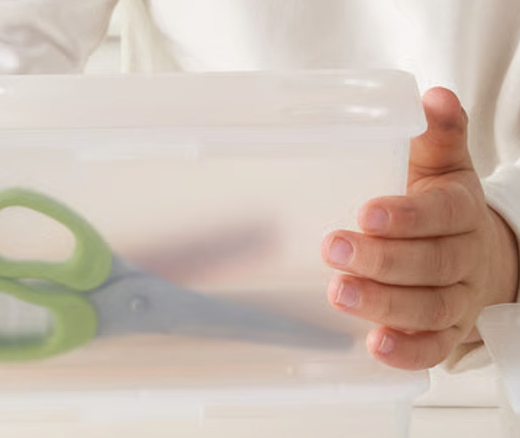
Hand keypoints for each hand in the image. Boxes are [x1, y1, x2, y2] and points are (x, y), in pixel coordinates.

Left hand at [322, 87, 518, 369]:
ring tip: (341, 295)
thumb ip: (436, 136)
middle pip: (432, 264)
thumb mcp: (441, 167)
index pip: (443, 214)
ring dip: (386, 304)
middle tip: (333, 249)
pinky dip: (407, 352)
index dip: (408, 216)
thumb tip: (431, 97)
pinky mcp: (446, 333)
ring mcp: (458, 301)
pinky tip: (374, 346)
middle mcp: (464, 259)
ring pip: (430, 308)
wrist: (478, 254)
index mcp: (461, 212)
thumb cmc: (443, 206)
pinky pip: (433, 349)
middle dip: (383, 259)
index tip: (366, 212)